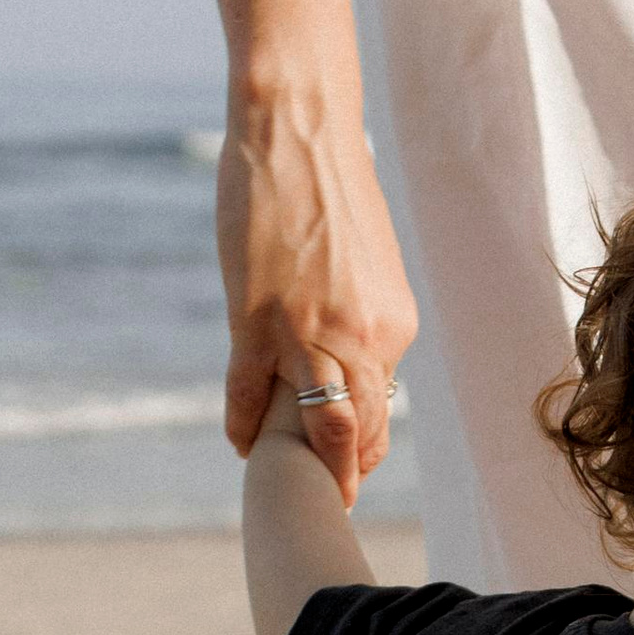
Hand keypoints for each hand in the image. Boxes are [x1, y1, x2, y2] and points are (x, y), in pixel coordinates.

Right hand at [217, 91, 417, 509]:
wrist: (300, 130)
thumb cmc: (330, 188)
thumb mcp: (368, 265)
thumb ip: (365, 316)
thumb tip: (351, 354)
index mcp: (392, 326)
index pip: (380, 407)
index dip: (363, 444)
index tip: (351, 467)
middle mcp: (360, 340)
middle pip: (356, 432)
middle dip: (344, 475)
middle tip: (331, 504)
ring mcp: (306, 335)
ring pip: (313, 426)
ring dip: (301, 466)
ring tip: (287, 489)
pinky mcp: (255, 323)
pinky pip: (248, 396)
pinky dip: (245, 427)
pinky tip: (242, 444)